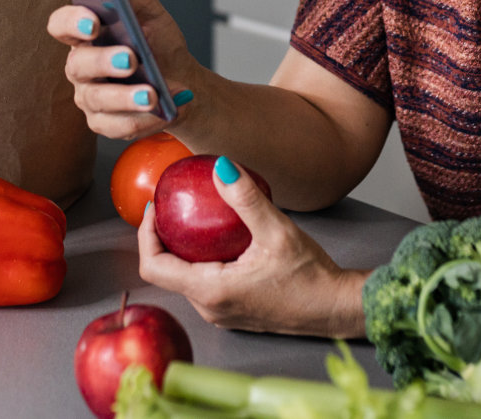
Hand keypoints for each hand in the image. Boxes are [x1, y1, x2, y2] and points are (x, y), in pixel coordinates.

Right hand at [47, 0, 200, 140]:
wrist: (182, 79)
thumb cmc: (160, 44)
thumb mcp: (151, 14)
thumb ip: (132, 1)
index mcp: (85, 34)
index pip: (61, 25)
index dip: (71, 23)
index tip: (93, 22)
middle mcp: (80, 67)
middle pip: (77, 65)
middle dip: (103, 62)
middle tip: (130, 60)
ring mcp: (88, 97)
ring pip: (98, 99)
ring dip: (127, 97)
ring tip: (153, 95)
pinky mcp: (103, 123)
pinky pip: (118, 125)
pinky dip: (145, 118)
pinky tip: (163, 109)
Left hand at [138, 155, 366, 337]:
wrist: (336, 309)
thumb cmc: (311, 277)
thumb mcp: (278, 231)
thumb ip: (247, 199)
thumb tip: (220, 167)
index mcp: (211, 292)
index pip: (153, 267)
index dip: (145, 236)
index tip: (153, 207)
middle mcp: (209, 308)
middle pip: (166, 271)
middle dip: (162, 237)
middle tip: (171, 205)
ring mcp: (220, 313)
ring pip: (185, 278)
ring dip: (183, 249)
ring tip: (192, 217)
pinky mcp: (233, 312)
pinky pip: (204, 284)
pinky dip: (201, 260)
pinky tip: (219, 238)